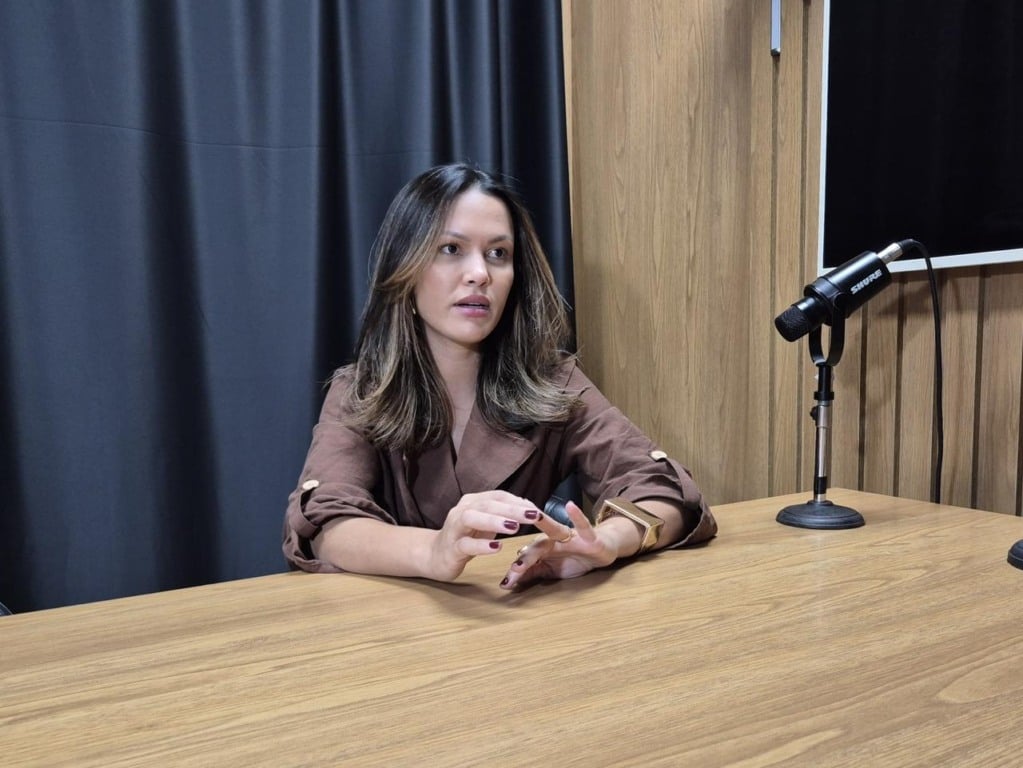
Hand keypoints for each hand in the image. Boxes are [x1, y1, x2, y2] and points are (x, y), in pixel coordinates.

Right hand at [428, 491, 542, 581]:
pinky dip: (481, 546)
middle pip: (488, 504)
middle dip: (512, 509)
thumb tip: (528, 506)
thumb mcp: (485, 524)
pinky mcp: (451, 548)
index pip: (498, 496)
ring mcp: (454, 528)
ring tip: (514, 527)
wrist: (433, 555)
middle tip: (533, 515)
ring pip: (472, 518)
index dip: (518, 502)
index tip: (537, 510)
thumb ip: (503, 514)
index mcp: (473, 502)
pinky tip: (496, 548)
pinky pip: (465, 544)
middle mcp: (462, 510)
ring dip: (494, 521)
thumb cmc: (464, 537)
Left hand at [499, 501, 619, 589]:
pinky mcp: (588, 535)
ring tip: (535, 515)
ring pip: (554, 529)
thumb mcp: (552, 571)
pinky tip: (570, 506)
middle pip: (537, 546)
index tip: (505, 584)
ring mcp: (570, 535)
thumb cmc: (575, 559)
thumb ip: (532, 573)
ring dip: (544, 522)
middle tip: (515, 568)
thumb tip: (509, 582)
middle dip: (526, 557)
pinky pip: (583, 525)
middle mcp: (553, 539)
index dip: (517, 571)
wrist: (602, 550)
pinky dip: (578, 516)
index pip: (527, 559)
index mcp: (543, 547)